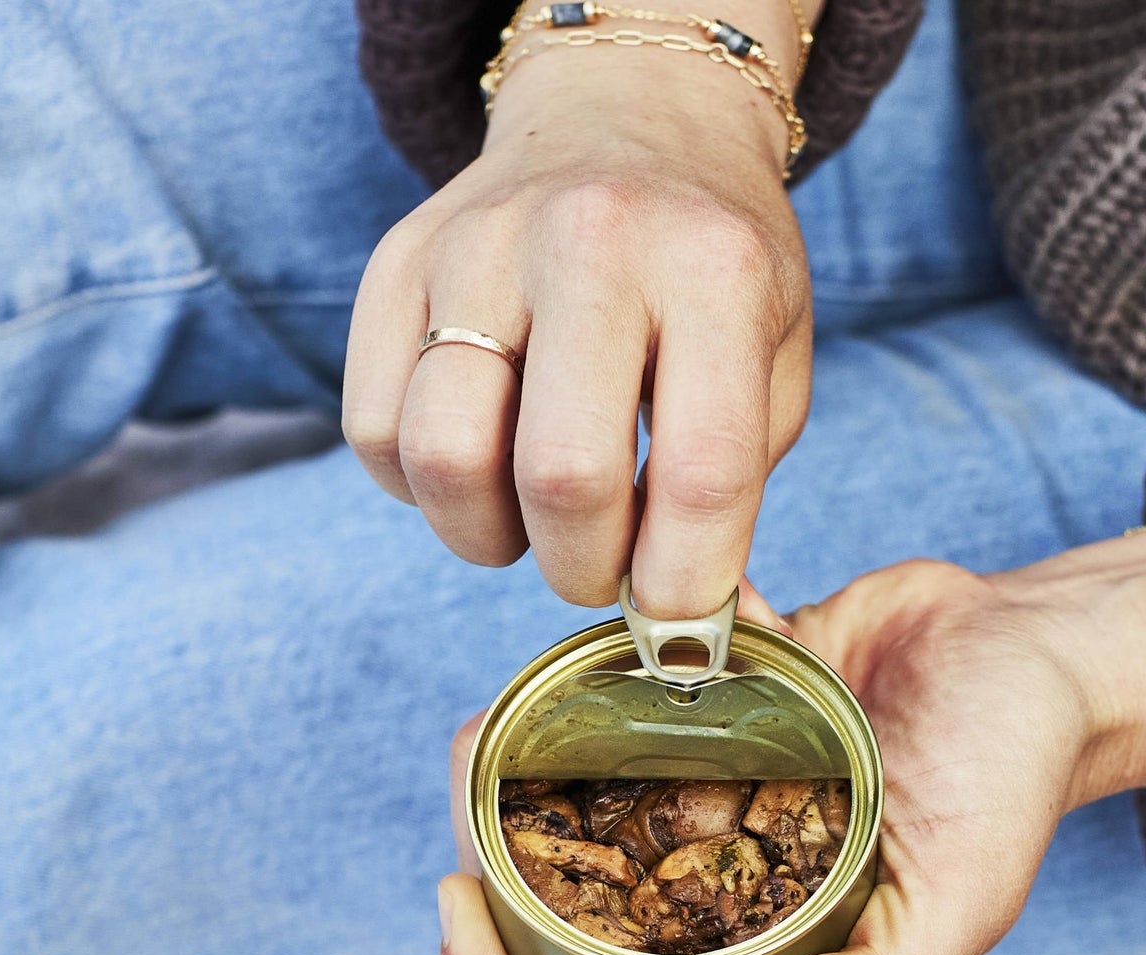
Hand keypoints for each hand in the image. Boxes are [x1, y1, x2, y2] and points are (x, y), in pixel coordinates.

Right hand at [342, 18, 812, 617]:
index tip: (677, 625)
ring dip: (487, 538)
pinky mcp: (394, 265)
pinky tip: (479, 462)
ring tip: (530, 520)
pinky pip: (372, 434)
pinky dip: (422, 490)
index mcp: (715, 272)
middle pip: (561, 479)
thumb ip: (737, 500)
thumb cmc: (713, 269)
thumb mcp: (772, 362)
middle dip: (583, 573)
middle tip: (599, 569)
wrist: (629, 119)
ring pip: (444, 460)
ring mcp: (476, 245)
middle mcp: (590, 242)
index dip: (686, 589)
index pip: (702, 475)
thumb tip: (688, 644)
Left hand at [435, 564, 1103, 954]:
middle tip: (464, 776)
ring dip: (496, 784)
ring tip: (484, 725)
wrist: (1024, 654)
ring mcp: (696, 808)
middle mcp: (704, 897)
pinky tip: (557, 661)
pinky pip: (608, 719)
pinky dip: (567, 694)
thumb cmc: (1005, 785)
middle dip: (477, 873)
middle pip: (547, 929)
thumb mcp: (959, 907)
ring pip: (557, 825)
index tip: (462, 910)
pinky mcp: (700, 721)